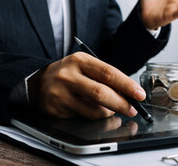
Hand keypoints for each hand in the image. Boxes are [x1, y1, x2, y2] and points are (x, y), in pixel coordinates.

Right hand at [28, 52, 145, 118]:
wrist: (37, 83)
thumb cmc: (70, 74)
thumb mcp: (85, 67)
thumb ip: (105, 78)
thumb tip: (129, 94)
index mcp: (80, 60)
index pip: (108, 73)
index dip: (127, 85)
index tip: (140, 94)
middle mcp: (68, 75)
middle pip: (101, 93)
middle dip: (122, 104)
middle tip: (133, 110)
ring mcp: (60, 93)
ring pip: (94, 109)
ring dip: (109, 112)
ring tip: (111, 109)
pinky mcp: (56, 108)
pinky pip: (83, 116)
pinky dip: (94, 116)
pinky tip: (93, 110)